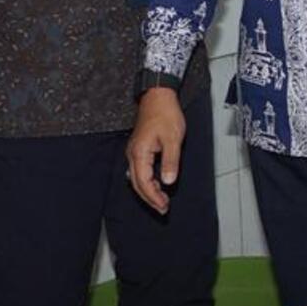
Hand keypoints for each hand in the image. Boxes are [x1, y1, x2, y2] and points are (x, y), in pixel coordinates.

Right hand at [126, 88, 185, 213]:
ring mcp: (134, 151)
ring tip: (160, 200)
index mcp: (139, 153)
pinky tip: (155, 184)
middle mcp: (133, 154)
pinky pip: (139, 170)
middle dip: (149, 198)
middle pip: (137, 184)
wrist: (158, 97)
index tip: (164, 206)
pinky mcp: (138, 148)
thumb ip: (170, 161)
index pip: (144, 183)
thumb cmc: (166, 114)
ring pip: (136, 178)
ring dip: (148, 191)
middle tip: (163, 208)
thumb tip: (168, 181)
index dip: (153, 197)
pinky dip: (146, 181)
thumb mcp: (173, 138)